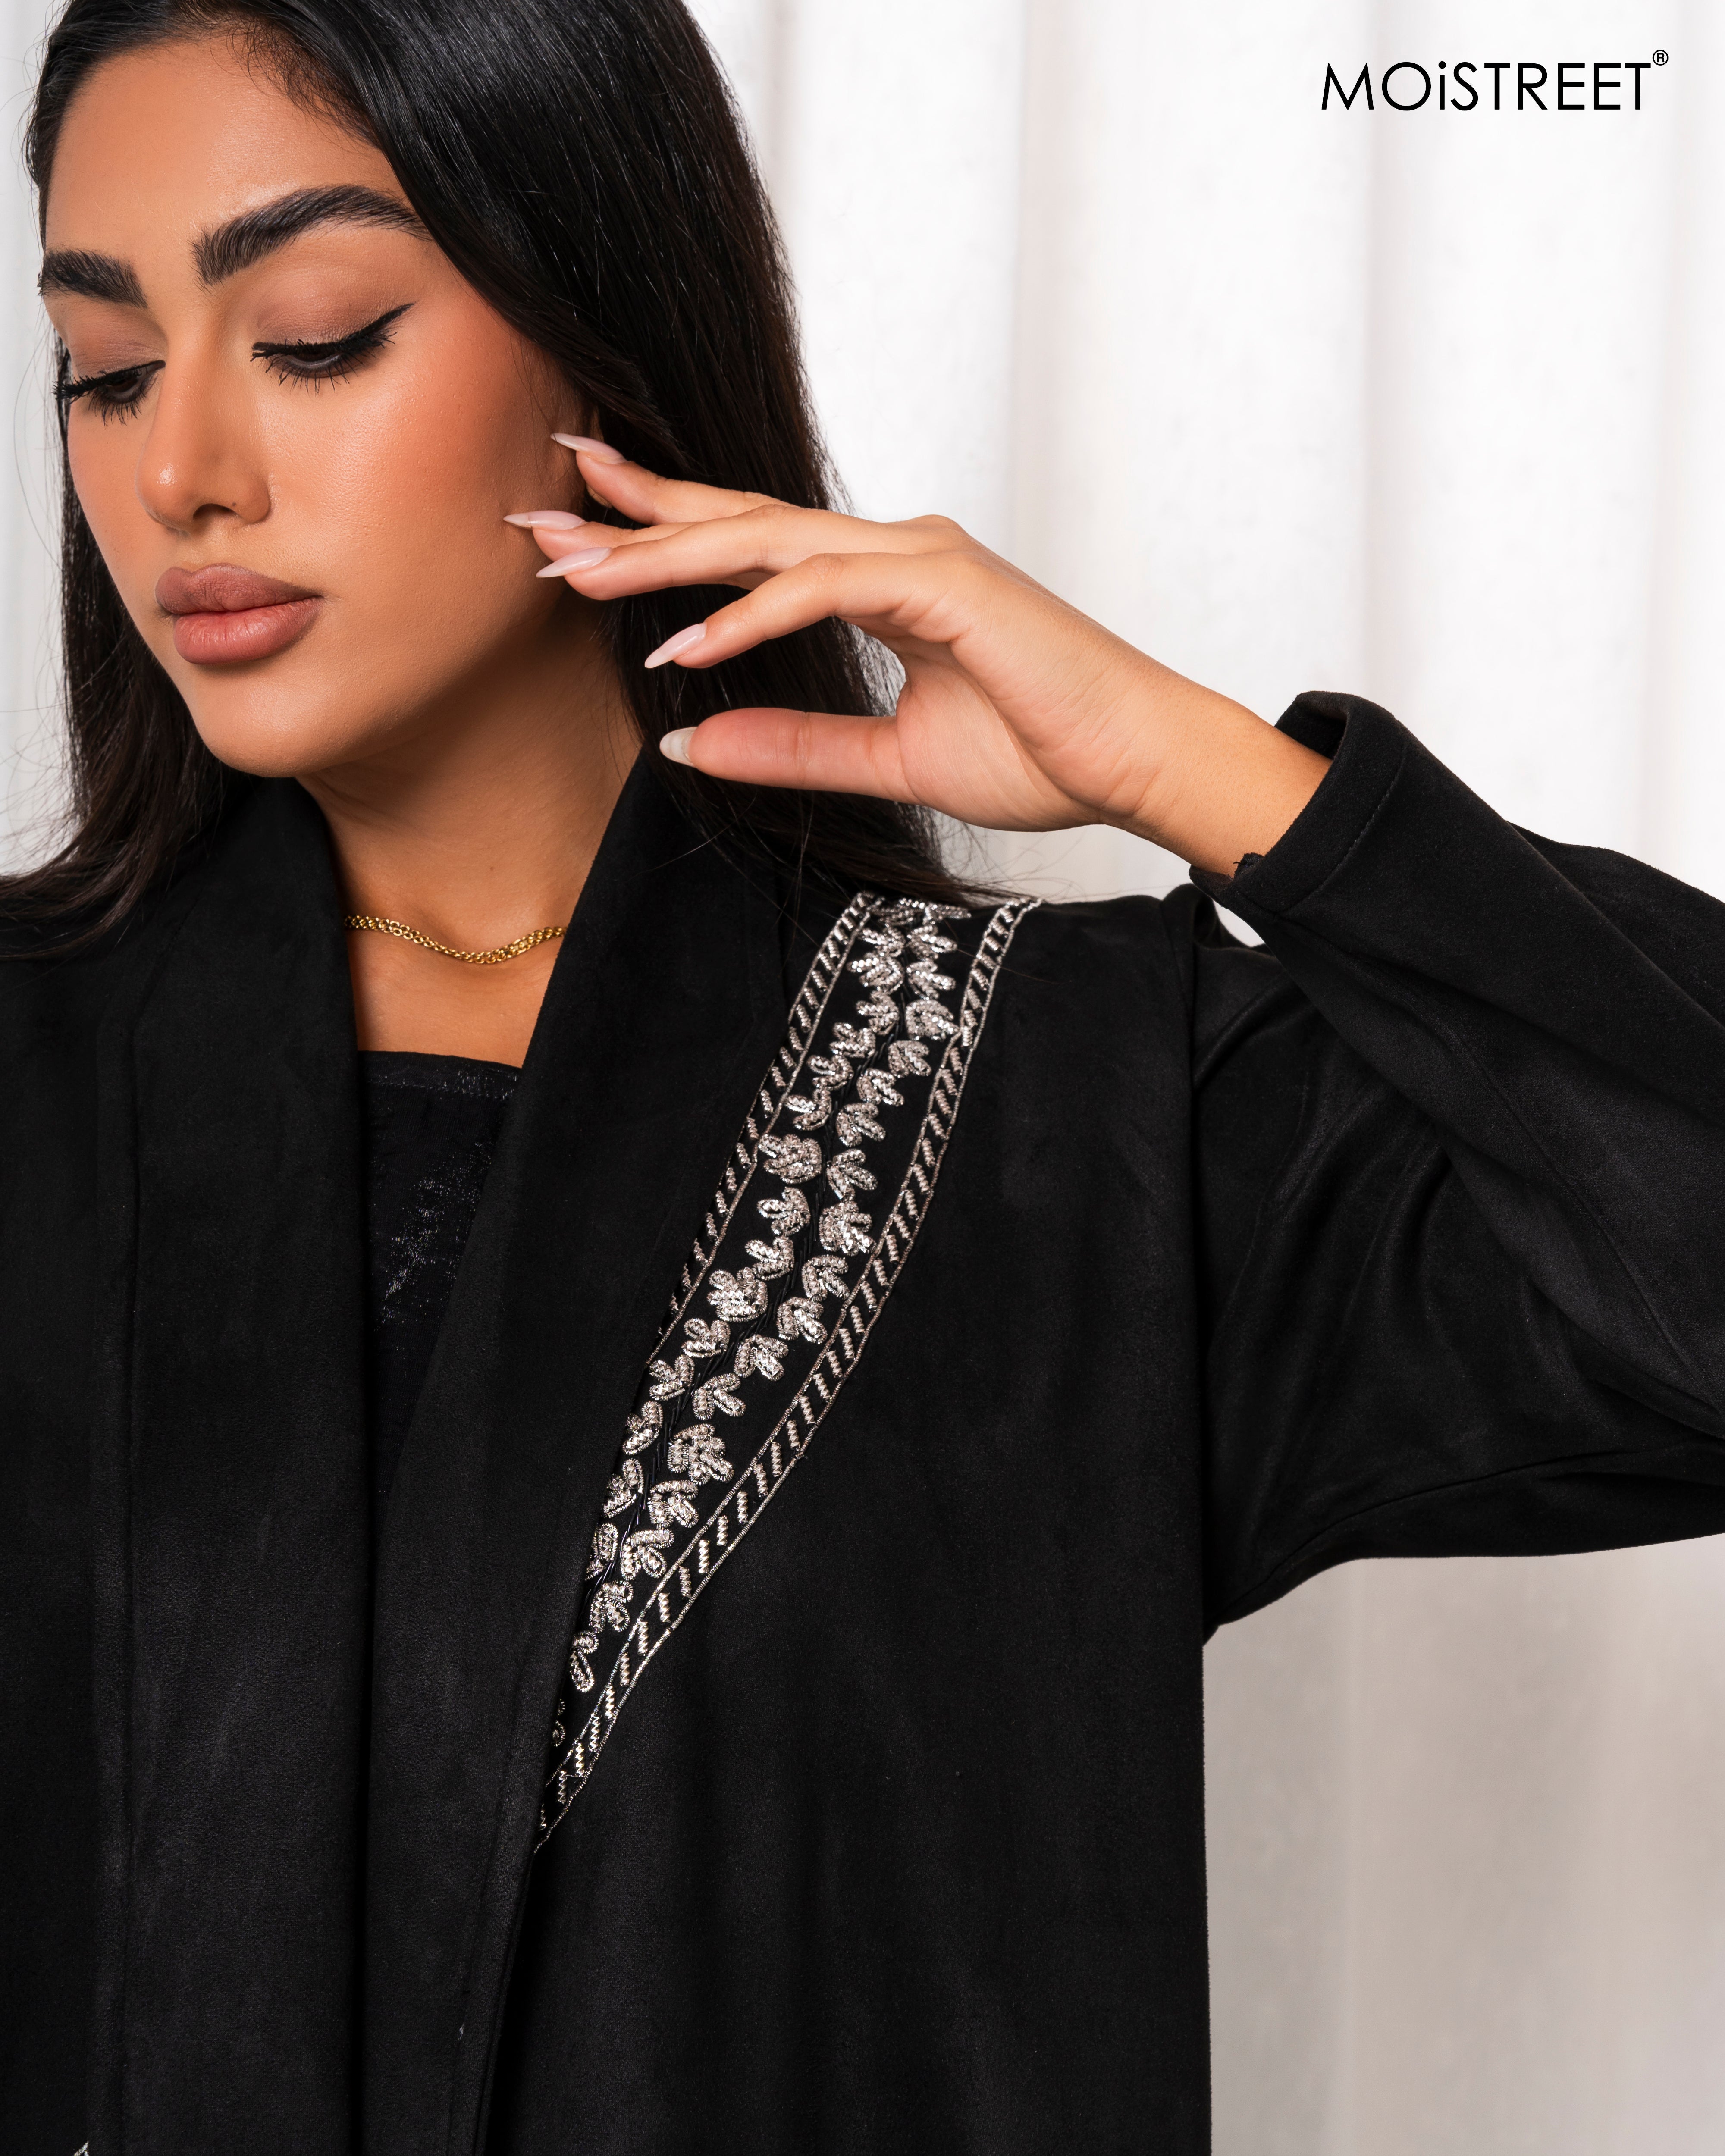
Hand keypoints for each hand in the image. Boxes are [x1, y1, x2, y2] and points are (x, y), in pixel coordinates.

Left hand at [517, 443, 1328, 875]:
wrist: (1138, 763)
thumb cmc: (1043, 753)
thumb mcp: (888, 760)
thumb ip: (793, 746)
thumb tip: (690, 742)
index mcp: (881, 580)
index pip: (750, 544)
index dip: (662, 531)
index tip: (578, 532)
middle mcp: (892, 551)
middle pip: (740, 521)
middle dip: (635, 518)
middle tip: (538, 515)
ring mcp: (919, 557)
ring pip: (768, 540)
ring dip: (671, 556)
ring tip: (581, 572)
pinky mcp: (944, 585)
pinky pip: (824, 587)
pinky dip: (752, 612)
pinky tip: (687, 644)